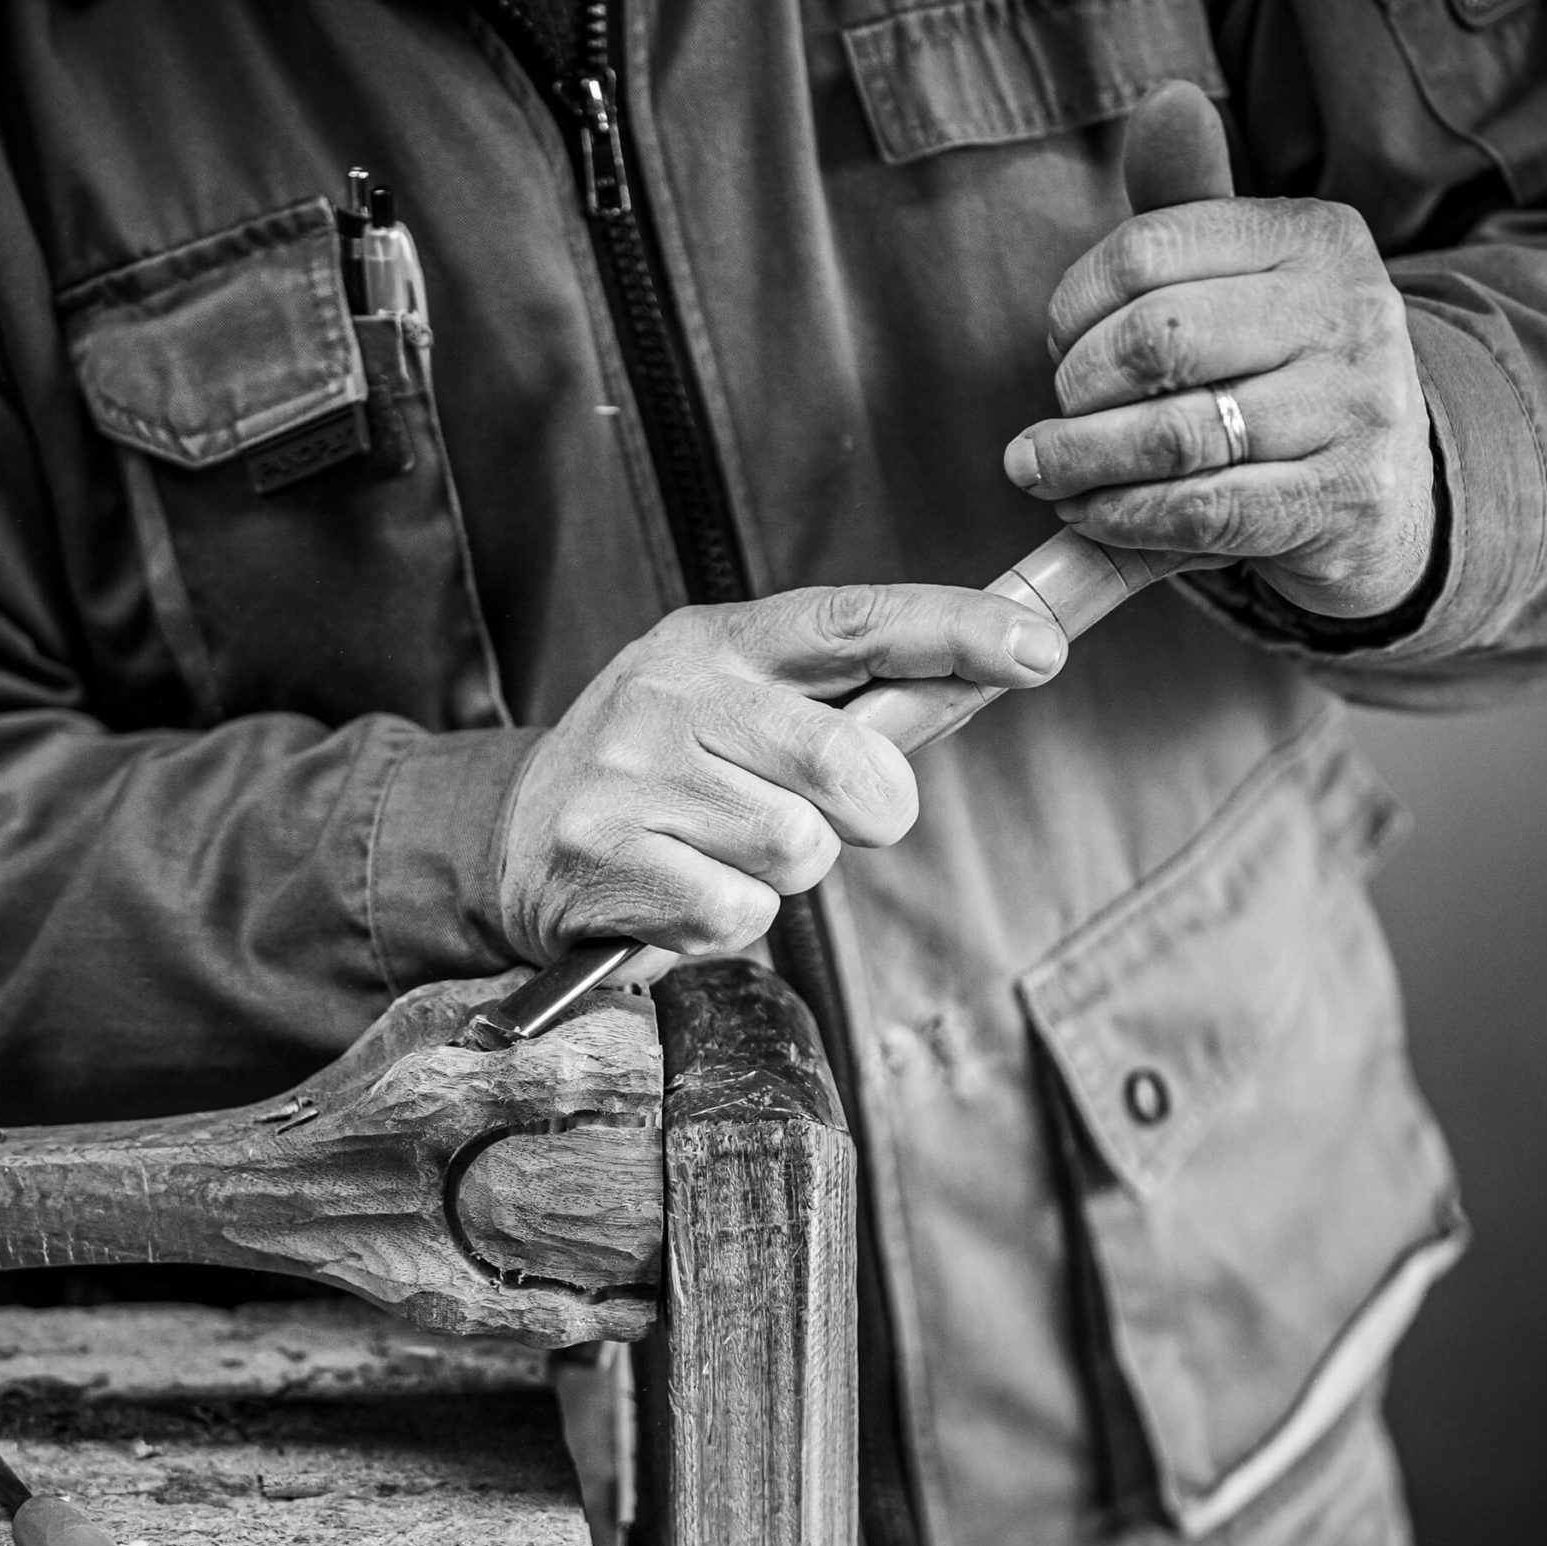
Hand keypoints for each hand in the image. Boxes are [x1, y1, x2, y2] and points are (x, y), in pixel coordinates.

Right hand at [498, 585, 1066, 960]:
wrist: (510, 839)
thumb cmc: (659, 776)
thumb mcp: (736, 708)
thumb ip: (841, 704)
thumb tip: (975, 685)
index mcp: (718, 641)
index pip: (854, 621)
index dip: (953, 631)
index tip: (1036, 650)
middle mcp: (671, 693)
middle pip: (848, 763)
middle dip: (867, 814)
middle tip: (822, 822)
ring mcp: (632, 775)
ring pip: (798, 848)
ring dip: (782, 874)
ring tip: (720, 853)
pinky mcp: (605, 859)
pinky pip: (739, 913)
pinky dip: (726, 922)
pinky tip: (680, 891)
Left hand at [1004, 85, 1435, 621]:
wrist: (1390, 488)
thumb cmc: (1284, 372)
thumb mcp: (1246, 277)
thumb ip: (1186, 202)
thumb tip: (1164, 102)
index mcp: (1314, 238)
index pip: (1147, 250)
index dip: (1073, 306)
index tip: (1059, 342)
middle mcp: (1347, 314)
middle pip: (1157, 340)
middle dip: (1077, 385)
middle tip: (1056, 414)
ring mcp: (1354, 411)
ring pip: (1175, 435)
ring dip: (1081, 461)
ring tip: (1044, 472)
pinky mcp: (1342, 502)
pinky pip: (1201, 511)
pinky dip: (1123, 516)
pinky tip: (1091, 512)